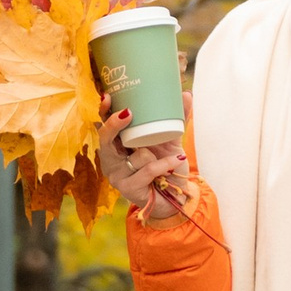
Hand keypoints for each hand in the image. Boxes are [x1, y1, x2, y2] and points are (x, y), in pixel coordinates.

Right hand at [100, 106, 192, 222]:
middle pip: (105, 138)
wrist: (175, 197)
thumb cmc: (166, 166)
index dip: (103, 112)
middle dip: (115, 125)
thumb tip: (187, 94)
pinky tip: (175, 161)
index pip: (104, 125)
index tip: (108, 96)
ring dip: (154, 155)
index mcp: (117, 145)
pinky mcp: (128, 189)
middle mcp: (111, 160)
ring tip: (163, 158)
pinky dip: (165, 164)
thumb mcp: (171, 140)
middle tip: (129, 113)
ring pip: (135, 155)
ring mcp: (117, 175)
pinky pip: (148, 169)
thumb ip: (177, 118)